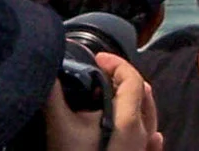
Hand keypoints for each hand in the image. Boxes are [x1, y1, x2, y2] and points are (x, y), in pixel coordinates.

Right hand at [43, 53, 159, 150]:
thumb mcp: (60, 125)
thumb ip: (53, 93)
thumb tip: (47, 66)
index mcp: (129, 121)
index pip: (133, 79)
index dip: (115, 62)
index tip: (95, 57)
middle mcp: (143, 133)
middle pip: (144, 94)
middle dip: (123, 76)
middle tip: (99, 72)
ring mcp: (144, 149)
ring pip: (150, 115)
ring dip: (133, 97)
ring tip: (112, 92)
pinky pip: (151, 139)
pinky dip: (145, 124)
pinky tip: (143, 130)